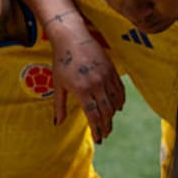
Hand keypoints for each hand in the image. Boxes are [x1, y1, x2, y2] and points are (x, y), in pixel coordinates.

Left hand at [46, 14, 124, 141]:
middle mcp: (96, 84)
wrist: (72, 38)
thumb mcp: (58, 85)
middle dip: (106, 126)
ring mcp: (106, 76)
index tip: (98, 139)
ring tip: (109, 123)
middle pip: (106, 111)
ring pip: (114, 102)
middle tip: (105, 135)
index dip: (97, 129)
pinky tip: (117, 108)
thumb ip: (59, 105)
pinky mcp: (112, 70)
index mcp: (81, 90)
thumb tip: (57, 123)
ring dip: (113, 115)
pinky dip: (120, 101)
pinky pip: (119, 90)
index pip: (94, 115)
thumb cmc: (61, 61)